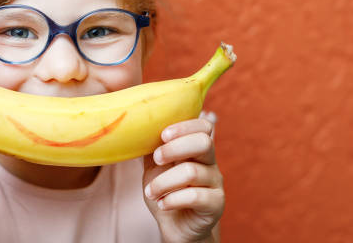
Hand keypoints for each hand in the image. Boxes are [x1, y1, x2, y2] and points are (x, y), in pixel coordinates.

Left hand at [142, 119, 223, 242]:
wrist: (175, 225)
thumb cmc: (165, 192)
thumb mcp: (155, 167)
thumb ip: (152, 147)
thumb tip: (137, 128)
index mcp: (196, 149)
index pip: (203, 127)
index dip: (185, 126)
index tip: (162, 135)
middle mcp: (210, 163)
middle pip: (204, 143)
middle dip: (175, 148)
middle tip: (156, 158)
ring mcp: (215, 183)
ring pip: (192, 172)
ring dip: (163, 182)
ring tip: (150, 192)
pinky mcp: (216, 204)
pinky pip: (195, 196)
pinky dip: (172, 199)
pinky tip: (162, 203)